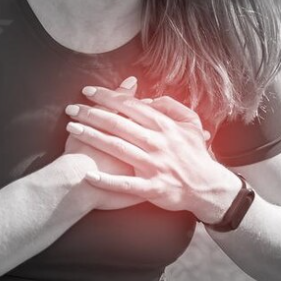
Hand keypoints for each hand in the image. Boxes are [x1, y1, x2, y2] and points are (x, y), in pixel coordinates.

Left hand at [64, 76, 227, 218]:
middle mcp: (157, 143)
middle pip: (119, 124)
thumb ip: (171, 107)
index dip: (108, 97)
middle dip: (92, 114)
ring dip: (92, 137)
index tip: (88, 91)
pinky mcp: (152, 188)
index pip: (131, 106)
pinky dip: (107, 180)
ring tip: (72, 129)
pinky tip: (88, 175)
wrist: (209, 188)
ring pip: (118, 148)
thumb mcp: (191, 124)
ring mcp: (154, 166)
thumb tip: (148, 98)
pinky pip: (126, 184)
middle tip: (71, 108)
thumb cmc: (195, 154)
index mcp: (165, 126)